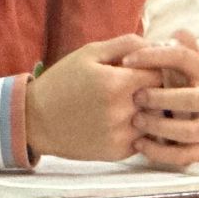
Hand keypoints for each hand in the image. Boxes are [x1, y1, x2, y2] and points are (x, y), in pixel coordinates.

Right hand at [25, 35, 160, 161]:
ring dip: (151, 111)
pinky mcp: (118, 153)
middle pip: (162, 98)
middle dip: (157, 90)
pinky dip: (140, 129)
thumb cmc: (63, 81)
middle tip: (142, 85)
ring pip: (156, 121)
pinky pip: (144, 139)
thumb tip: (157, 44)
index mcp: (116, 83)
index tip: (146, 68)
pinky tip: (124, 120)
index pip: (160, 74)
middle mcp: (122, 112)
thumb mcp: (89, 53)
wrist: (36, 119)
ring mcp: (121, 135)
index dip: (157, 68)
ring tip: (134, 103)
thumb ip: (126, 44)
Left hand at [120, 33, 198, 167]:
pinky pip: (184, 156)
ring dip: (159, 126)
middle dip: (161, 98)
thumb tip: (175, 35)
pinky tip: (139, 144)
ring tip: (135, 120)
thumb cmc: (190, 80)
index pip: (182, 58)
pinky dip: (160, 153)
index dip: (153, 57)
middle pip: (191, 99)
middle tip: (135, 97)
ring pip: (188, 131)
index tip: (126, 60)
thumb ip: (179, 46)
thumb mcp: (190, 59)